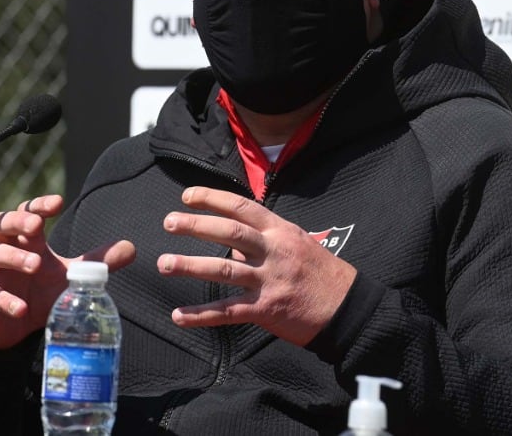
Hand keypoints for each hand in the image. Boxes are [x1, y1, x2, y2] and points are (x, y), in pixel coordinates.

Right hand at [0, 194, 135, 349]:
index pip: (27, 213)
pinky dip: (4, 299)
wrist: (13, 329)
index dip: (39, 205)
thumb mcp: (69, 277)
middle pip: (0, 224)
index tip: (57, 202)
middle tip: (37, 225)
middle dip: (18, 221)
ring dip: (12, 256)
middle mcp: (4, 249)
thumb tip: (131, 248)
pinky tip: (21, 307)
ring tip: (35, 265)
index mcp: (26, 241)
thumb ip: (96, 262)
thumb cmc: (40, 293)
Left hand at [157, 186, 356, 345]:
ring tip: (164, 264)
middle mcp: (274, 251)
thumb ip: (266, 238)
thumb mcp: (298, 242)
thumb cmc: (321, 273)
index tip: (187, 196)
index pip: (242, 207)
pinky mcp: (266, 309)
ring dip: (190, 266)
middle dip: (196, 225)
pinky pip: (228, 311)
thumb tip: (233, 239)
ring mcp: (270, 280)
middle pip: (229, 232)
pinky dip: (201, 315)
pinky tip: (178, 316)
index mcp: (280, 231)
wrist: (347, 307)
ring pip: (224, 269)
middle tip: (168, 222)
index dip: (212, 198)